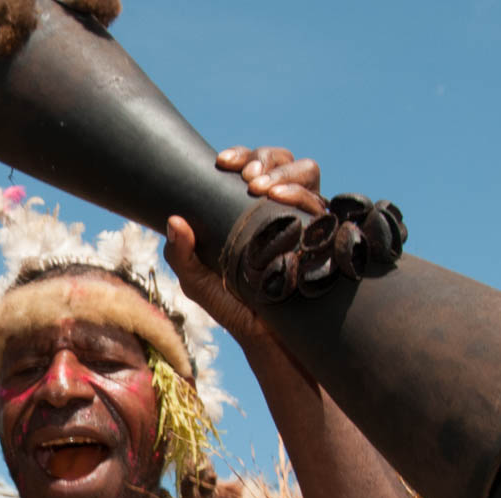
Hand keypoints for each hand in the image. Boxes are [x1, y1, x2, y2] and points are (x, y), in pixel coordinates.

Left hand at [161, 146, 322, 350]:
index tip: (223, 163)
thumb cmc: (233, 309)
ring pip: (308, 172)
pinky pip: (323, 202)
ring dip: (287, 173)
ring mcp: (307, 218)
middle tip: (248, 178)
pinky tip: (285, 201)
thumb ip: (182, 255)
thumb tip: (175, 219)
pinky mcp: (326, 234)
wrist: (271, 339)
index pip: (254, 165)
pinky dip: (305, 196)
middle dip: (266, 158)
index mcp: (250, 208)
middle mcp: (281, 208)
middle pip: (283, 160)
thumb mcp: (199, 283)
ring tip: (265, 190)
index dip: (243, 155)